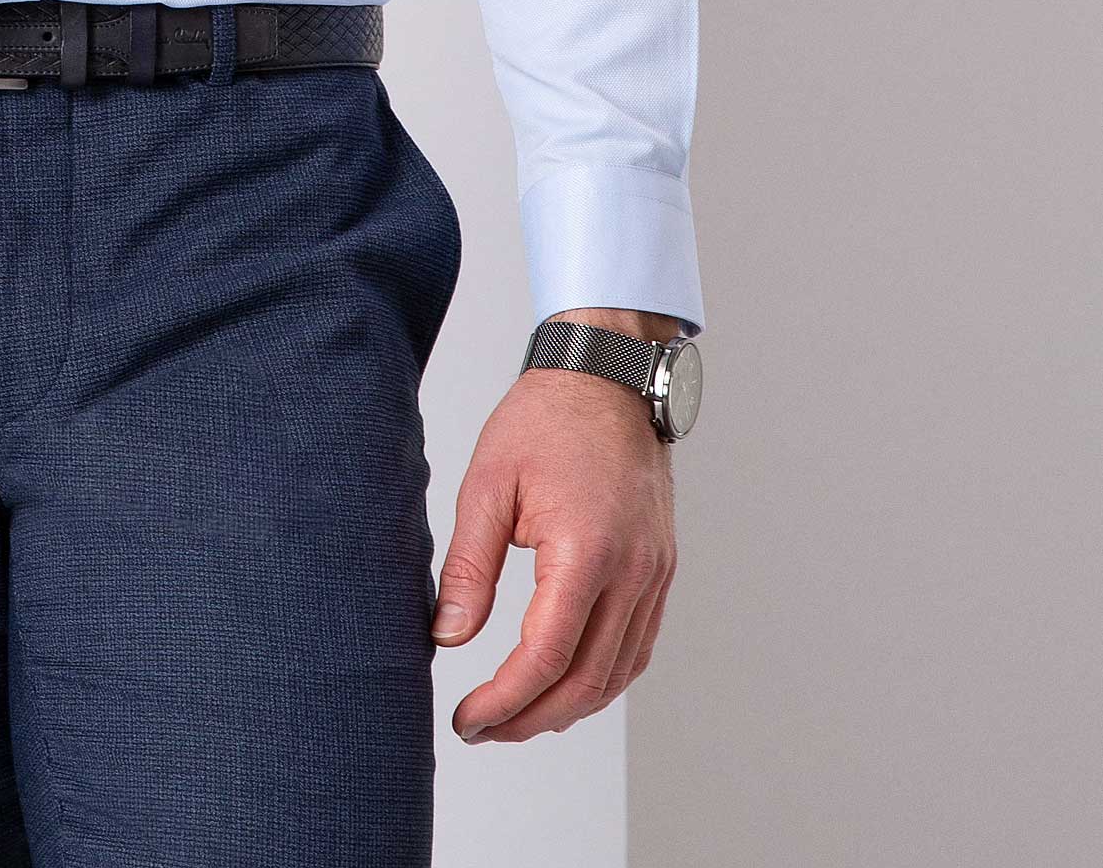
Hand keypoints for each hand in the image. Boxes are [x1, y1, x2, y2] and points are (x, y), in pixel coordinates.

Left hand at [431, 319, 678, 745]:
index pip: (546, 656)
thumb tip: (447, 636)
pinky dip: (601, 680)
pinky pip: (637, 647)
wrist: (608, 377)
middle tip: (483, 729)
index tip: (468, 720)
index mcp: (587, 550)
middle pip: (587, 682)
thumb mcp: (488, 483)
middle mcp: (632, 572)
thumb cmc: (545, 419)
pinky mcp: (660, 570)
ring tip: (515, 716)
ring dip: (566, 708)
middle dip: (531, 718)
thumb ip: (469, 566)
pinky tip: (564, 684)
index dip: (504, 701)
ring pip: (617, 674)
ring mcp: (654, 574)